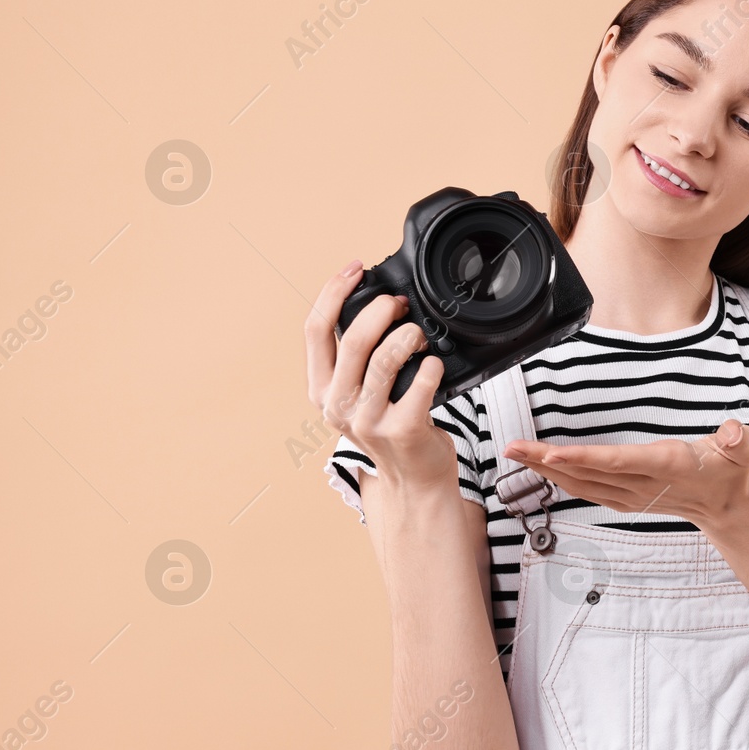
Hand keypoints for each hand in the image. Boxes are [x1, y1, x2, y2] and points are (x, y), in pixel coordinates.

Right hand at [304, 260, 457, 491]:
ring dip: (409, 335)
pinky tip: (434, 364)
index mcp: (320, 389)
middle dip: (381, 309)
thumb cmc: (390, 425)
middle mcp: (337, 405)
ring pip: (386, 358)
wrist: (413, 480)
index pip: (314, 329)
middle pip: (354, 339)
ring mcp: (368, 421)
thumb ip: (355, 358)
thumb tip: (372, 301)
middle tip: (400, 304)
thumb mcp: (357, 394)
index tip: (355, 269)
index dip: (333, 291)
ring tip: (420, 335)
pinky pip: (420, 382)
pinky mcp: (403, 430)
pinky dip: (432, 366)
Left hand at [504, 418, 748, 529]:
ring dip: (546, 470)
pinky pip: (587, 489)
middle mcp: (643, 483)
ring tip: (515, 454)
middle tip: (511, 448)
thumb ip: (741, 440)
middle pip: (587, 473)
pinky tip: (542, 469)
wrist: (729, 505)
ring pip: (581, 483)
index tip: (553, 453)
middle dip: (546, 461)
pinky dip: (561, 478)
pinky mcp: (626, 497)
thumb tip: (734, 432)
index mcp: (666, 465)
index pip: (618, 461)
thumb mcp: (745, 450)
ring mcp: (632, 494)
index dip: (584, 459)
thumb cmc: (733, 470)